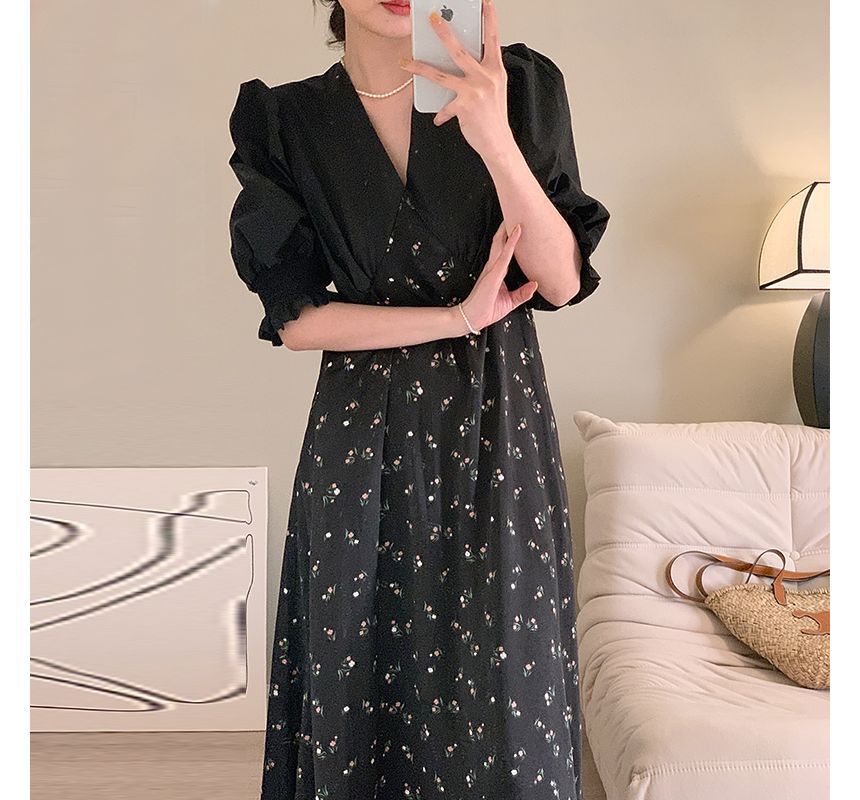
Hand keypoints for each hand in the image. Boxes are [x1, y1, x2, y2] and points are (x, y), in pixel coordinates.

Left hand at [400, 0, 514, 160]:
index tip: (484, 2)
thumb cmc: (494, 116)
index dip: (489, 19)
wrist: (499, 142)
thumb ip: (482, 72)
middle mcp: (486, 77)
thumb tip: (462, 60)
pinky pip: (445, 106)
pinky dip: (441, 113)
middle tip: (432, 18)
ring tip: (408, 62)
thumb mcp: (494, 88)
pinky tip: (437, 118)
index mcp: (496, 69)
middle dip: (444, 32)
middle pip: (460, 50)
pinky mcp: (465, 106)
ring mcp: (475, 91)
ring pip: (443, 74)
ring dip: (422, 67)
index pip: (493, 38)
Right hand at [459, 221, 536, 330]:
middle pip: (500, 243)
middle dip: (507, 229)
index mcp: (497, 272)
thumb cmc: (486, 310)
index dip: (510, 238)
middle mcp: (493, 268)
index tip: (517, 226)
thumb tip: (535, 285)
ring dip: (508, 231)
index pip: (504, 251)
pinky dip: (511, 244)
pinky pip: (504, 256)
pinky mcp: (494, 274)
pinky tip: (516, 234)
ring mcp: (493, 270)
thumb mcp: (511, 301)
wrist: (472, 319)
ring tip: (515, 217)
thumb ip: (522, 293)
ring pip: (501, 245)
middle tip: (515, 214)